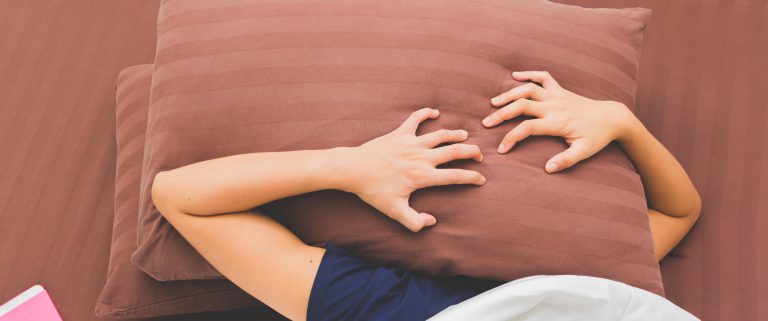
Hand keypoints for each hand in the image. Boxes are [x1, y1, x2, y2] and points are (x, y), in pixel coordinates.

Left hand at [343, 108, 484, 231]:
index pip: (455, 176)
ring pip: (440, 134)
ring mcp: (411, 143)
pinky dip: (425, 113)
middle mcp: (421, 157)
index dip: (472, 178)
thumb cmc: (373, 191)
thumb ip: (414, 222)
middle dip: (471, 153)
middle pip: (454, 152)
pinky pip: (415, 119)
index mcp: (423, 176)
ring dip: (455, 134)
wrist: (353, 169)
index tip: (481, 179)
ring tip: (465, 136)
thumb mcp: (394, 212)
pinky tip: (434, 112)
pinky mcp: (399, 133)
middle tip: (479, 155)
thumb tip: (432, 221)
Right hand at [482, 71, 638, 172]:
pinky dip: (528, 74)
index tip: (501, 150)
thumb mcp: (584, 152)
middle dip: (502, 114)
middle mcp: (554, 106)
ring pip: (528, 89)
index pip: (527, 128)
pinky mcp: (560, 90)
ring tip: (493, 103)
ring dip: (509, 94)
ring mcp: (557, 95)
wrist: (613, 118)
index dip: (511, 138)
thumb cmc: (597, 137)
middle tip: (486, 123)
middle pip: (522, 105)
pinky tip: (514, 75)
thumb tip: (548, 170)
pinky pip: (543, 77)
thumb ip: (566, 161)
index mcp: (557, 122)